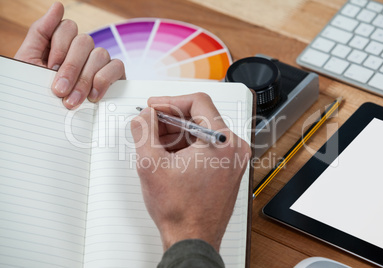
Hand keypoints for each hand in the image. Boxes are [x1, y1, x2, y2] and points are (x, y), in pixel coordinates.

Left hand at [14, 2, 124, 108]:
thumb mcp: (29, 62)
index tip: (49, 68)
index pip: (66, 27)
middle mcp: (82, 50)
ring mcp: (99, 61)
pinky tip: (93, 96)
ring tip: (73, 101)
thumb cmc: (39, 92)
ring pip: (100, 53)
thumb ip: (40, 32)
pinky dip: (103, 81)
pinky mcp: (114, 75)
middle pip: (84, 41)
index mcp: (62, 44)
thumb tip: (58, 6)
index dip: (59, 47)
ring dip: (85, 79)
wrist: (48, 120)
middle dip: (70, 68)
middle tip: (59, 91)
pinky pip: (116, 66)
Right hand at [131, 93, 250, 251]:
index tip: (155, 107)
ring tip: (156, 142)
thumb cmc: (180, 211)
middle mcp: (234, 148)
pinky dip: (188, 145)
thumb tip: (145, 115)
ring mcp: (233, 159)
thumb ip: (144, 131)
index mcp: (222, 141)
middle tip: (151, 124)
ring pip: (203, 131)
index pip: (198, 102)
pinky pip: (207, 145)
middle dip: (172, 119)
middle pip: (201, 116)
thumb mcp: (150, 164)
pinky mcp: (229, 168)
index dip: (171, 101)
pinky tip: (170, 154)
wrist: (193, 239)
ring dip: (178, 133)